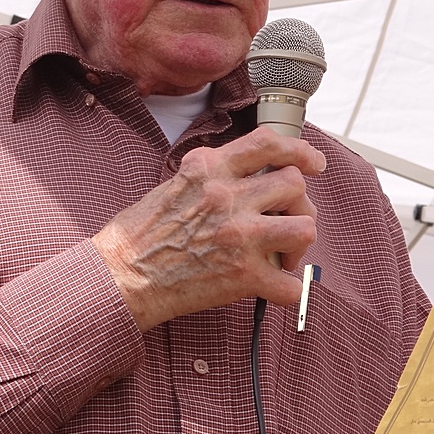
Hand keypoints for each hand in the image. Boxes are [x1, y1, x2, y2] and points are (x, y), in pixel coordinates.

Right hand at [92, 127, 326, 331]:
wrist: (119, 277)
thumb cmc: (140, 234)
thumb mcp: (177, 183)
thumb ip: (215, 175)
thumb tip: (251, 177)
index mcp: (210, 168)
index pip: (268, 143)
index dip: (300, 150)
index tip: (314, 162)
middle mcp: (227, 196)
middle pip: (294, 184)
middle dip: (298, 204)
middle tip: (285, 221)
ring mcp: (238, 235)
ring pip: (304, 227)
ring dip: (298, 243)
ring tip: (283, 254)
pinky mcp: (242, 275)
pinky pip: (291, 285)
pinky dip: (288, 290)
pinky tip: (273, 288)